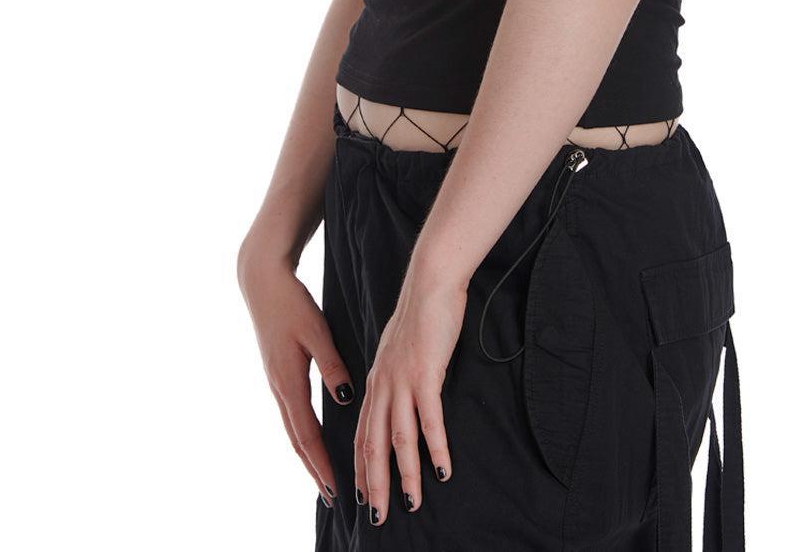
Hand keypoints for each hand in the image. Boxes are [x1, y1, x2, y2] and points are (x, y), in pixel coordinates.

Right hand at [238, 247, 354, 506]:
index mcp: (289, 382)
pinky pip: (292, 413)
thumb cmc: (291, 304)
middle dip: (314, 468)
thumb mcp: (316, 331)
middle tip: (331, 495)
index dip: (321, 463)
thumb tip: (346, 399)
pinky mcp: (279, 373)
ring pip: (293, 428)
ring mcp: (276, 382)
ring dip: (308, 454)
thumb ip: (332, 365)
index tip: (335, 487)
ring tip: (323, 475)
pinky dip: (303, 433)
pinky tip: (312, 437)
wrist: (263, 283)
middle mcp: (280, 388)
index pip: (307, 435)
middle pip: (298, 439)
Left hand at [354, 271, 467, 524]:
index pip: (361, 433)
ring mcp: (402, 380)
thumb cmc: (421, 313)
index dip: (359, 468)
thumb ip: (397, 374)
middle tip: (377, 518)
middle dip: (375, 485)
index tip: (361, 497)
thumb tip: (402, 396)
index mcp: (376, 380)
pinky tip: (442, 471)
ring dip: (405, 475)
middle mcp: (383, 385)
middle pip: (372, 445)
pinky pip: (429, 420)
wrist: (430, 281)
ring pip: (398, 439)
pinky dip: (434, 449)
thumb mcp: (400, 349)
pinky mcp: (425, 374)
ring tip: (409, 505)